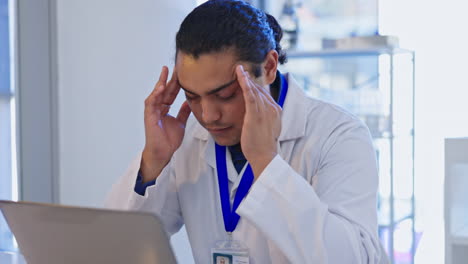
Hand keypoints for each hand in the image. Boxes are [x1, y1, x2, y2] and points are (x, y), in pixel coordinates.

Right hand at [141, 66, 190, 182]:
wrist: (163, 153)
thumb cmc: (169, 140)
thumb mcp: (180, 122)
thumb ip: (183, 112)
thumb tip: (189, 101)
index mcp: (164, 109)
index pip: (171, 92)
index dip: (177, 82)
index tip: (183, 72)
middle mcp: (158, 108)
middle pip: (164, 90)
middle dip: (170, 78)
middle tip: (175, 66)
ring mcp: (152, 111)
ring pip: (156, 93)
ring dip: (161, 82)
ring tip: (166, 71)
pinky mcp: (149, 116)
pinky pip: (151, 103)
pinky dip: (155, 95)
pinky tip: (160, 87)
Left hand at [236, 65, 281, 179]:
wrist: (264, 156)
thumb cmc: (262, 145)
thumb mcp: (265, 129)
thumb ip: (263, 119)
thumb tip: (257, 116)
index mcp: (276, 110)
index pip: (264, 93)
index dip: (255, 85)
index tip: (246, 77)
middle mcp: (272, 108)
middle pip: (260, 89)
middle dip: (250, 79)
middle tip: (239, 68)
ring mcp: (264, 110)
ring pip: (255, 89)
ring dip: (246, 77)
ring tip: (238, 68)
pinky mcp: (255, 114)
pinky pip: (249, 94)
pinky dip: (244, 82)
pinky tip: (239, 74)